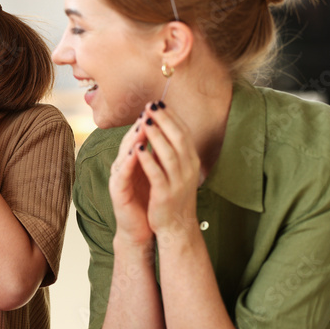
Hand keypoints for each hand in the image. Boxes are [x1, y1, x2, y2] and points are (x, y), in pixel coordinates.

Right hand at [108, 113, 153, 248]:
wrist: (141, 230)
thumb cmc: (148, 201)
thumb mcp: (155, 175)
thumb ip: (157, 157)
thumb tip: (169, 137)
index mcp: (133, 162)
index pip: (140, 137)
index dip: (149, 122)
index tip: (160, 108)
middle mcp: (123, 167)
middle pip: (130, 141)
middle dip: (139, 125)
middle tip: (149, 110)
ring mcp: (118, 178)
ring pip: (124, 154)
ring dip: (132, 140)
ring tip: (142, 126)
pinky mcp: (117, 191)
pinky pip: (122, 174)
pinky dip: (128, 163)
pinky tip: (135, 153)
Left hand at [136, 102, 200, 243]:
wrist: (176, 226)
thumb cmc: (173, 194)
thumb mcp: (177, 170)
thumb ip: (172, 150)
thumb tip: (162, 125)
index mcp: (191, 161)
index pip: (183, 133)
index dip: (171, 117)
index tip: (158, 102)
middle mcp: (188, 169)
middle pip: (178, 138)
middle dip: (164, 120)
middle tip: (151, 105)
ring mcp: (178, 182)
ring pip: (169, 154)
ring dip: (157, 136)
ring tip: (145, 121)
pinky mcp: (165, 194)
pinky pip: (157, 173)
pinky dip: (148, 159)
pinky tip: (138, 148)